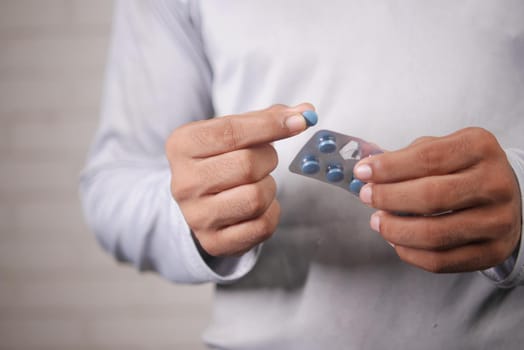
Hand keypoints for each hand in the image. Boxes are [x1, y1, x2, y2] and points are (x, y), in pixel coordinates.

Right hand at [166, 104, 314, 256]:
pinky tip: (258, 206)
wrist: (199, 200)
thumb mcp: (231, 132)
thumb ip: (266, 119)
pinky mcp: (214, 242)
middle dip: (268, 159)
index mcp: (182, 146)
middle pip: (247, 165)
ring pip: (256, 198)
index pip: (232, 131)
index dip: (271, 125)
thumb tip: (306, 113)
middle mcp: (184, 182)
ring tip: (257, 183)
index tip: (300, 121)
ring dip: (269, 188)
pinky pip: (262, 226)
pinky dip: (270, 212)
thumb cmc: (219, 159)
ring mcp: (197, 216)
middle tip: (264, 160)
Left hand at [354, 127, 521, 272]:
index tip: (363, 172)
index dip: (389, 167)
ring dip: (394, 229)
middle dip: (388, 197)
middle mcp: (494, 183)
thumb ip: (406, 157)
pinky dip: (409, 252)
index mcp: (479, 148)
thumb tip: (368, 169)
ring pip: (434, 234)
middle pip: (430, 196)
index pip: (427, 157)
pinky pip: (440, 261)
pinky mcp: (492, 252)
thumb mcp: (443, 149)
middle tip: (367, 197)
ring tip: (378, 221)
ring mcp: (497, 221)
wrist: (506, 196)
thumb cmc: (464, 170)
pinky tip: (396, 240)